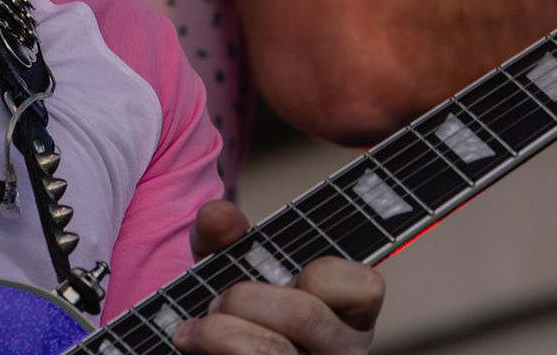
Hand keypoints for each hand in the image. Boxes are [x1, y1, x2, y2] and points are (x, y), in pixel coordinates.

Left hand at [172, 201, 383, 354]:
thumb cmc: (241, 314)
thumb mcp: (236, 272)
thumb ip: (227, 239)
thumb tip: (218, 215)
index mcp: (352, 315)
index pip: (364, 286)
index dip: (318, 273)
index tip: (287, 275)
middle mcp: (344, 354)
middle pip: (304, 315)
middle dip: (244, 298)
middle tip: (215, 301)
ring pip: (271, 352)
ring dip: (218, 333)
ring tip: (193, 330)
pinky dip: (211, 352)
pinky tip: (193, 348)